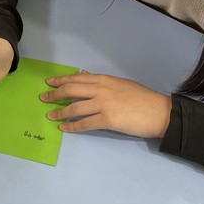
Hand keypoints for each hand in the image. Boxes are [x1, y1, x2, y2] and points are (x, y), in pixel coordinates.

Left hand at [40, 71, 171, 137]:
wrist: (159, 111)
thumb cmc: (142, 98)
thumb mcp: (120, 84)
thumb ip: (101, 81)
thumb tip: (83, 75)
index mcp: (104, 79)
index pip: (76, 78)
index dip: (60, 80)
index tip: (49, 82)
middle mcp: (101, 89)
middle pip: (71, 91)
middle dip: (55, 94)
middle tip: (44, 98)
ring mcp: (103, 104)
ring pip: (74, 107)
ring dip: (60, 112)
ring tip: (50, 115)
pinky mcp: (107, 120)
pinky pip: (85, 123)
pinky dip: (72, 126)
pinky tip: (64, 128)